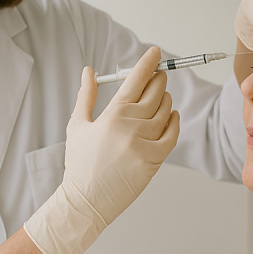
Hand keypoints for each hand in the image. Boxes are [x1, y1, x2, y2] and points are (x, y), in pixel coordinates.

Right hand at [23, 47, 179, 253]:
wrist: (86, 201)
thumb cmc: (80, 164)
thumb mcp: (77, 126)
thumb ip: (86, 95)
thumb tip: (89, 70)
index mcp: (112, 115)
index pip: (135, 80)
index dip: (147, 63)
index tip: (156, 52)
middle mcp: (131, 126)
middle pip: (155, 93)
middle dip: (159, 80)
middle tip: (159, 75)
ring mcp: (145, 144)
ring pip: (165, 112)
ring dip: (166, 100)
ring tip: (161, 97)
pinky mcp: (154, 160)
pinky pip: (172, 134)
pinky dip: (175, 122)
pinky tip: (172, 116)